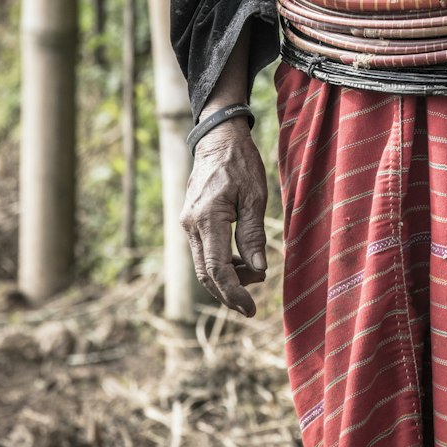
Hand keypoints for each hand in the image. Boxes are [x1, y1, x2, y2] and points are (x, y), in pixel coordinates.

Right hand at [180, 117, 268, 316]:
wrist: (218, 139)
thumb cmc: (240, 162)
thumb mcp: (255, 196)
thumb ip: (253, 234)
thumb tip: (258, 270)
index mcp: (207, 218)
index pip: (217, 269)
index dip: (234, 293)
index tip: (250, 308)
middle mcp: (191, 224)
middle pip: (206, 274)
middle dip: (229, 292)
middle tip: (253, 301)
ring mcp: (188, 223)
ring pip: (203, 265)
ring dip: (226, 278)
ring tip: (254, 274)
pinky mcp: (191, 221)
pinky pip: (203, 252)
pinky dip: (220, 264)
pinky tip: (240, 263)